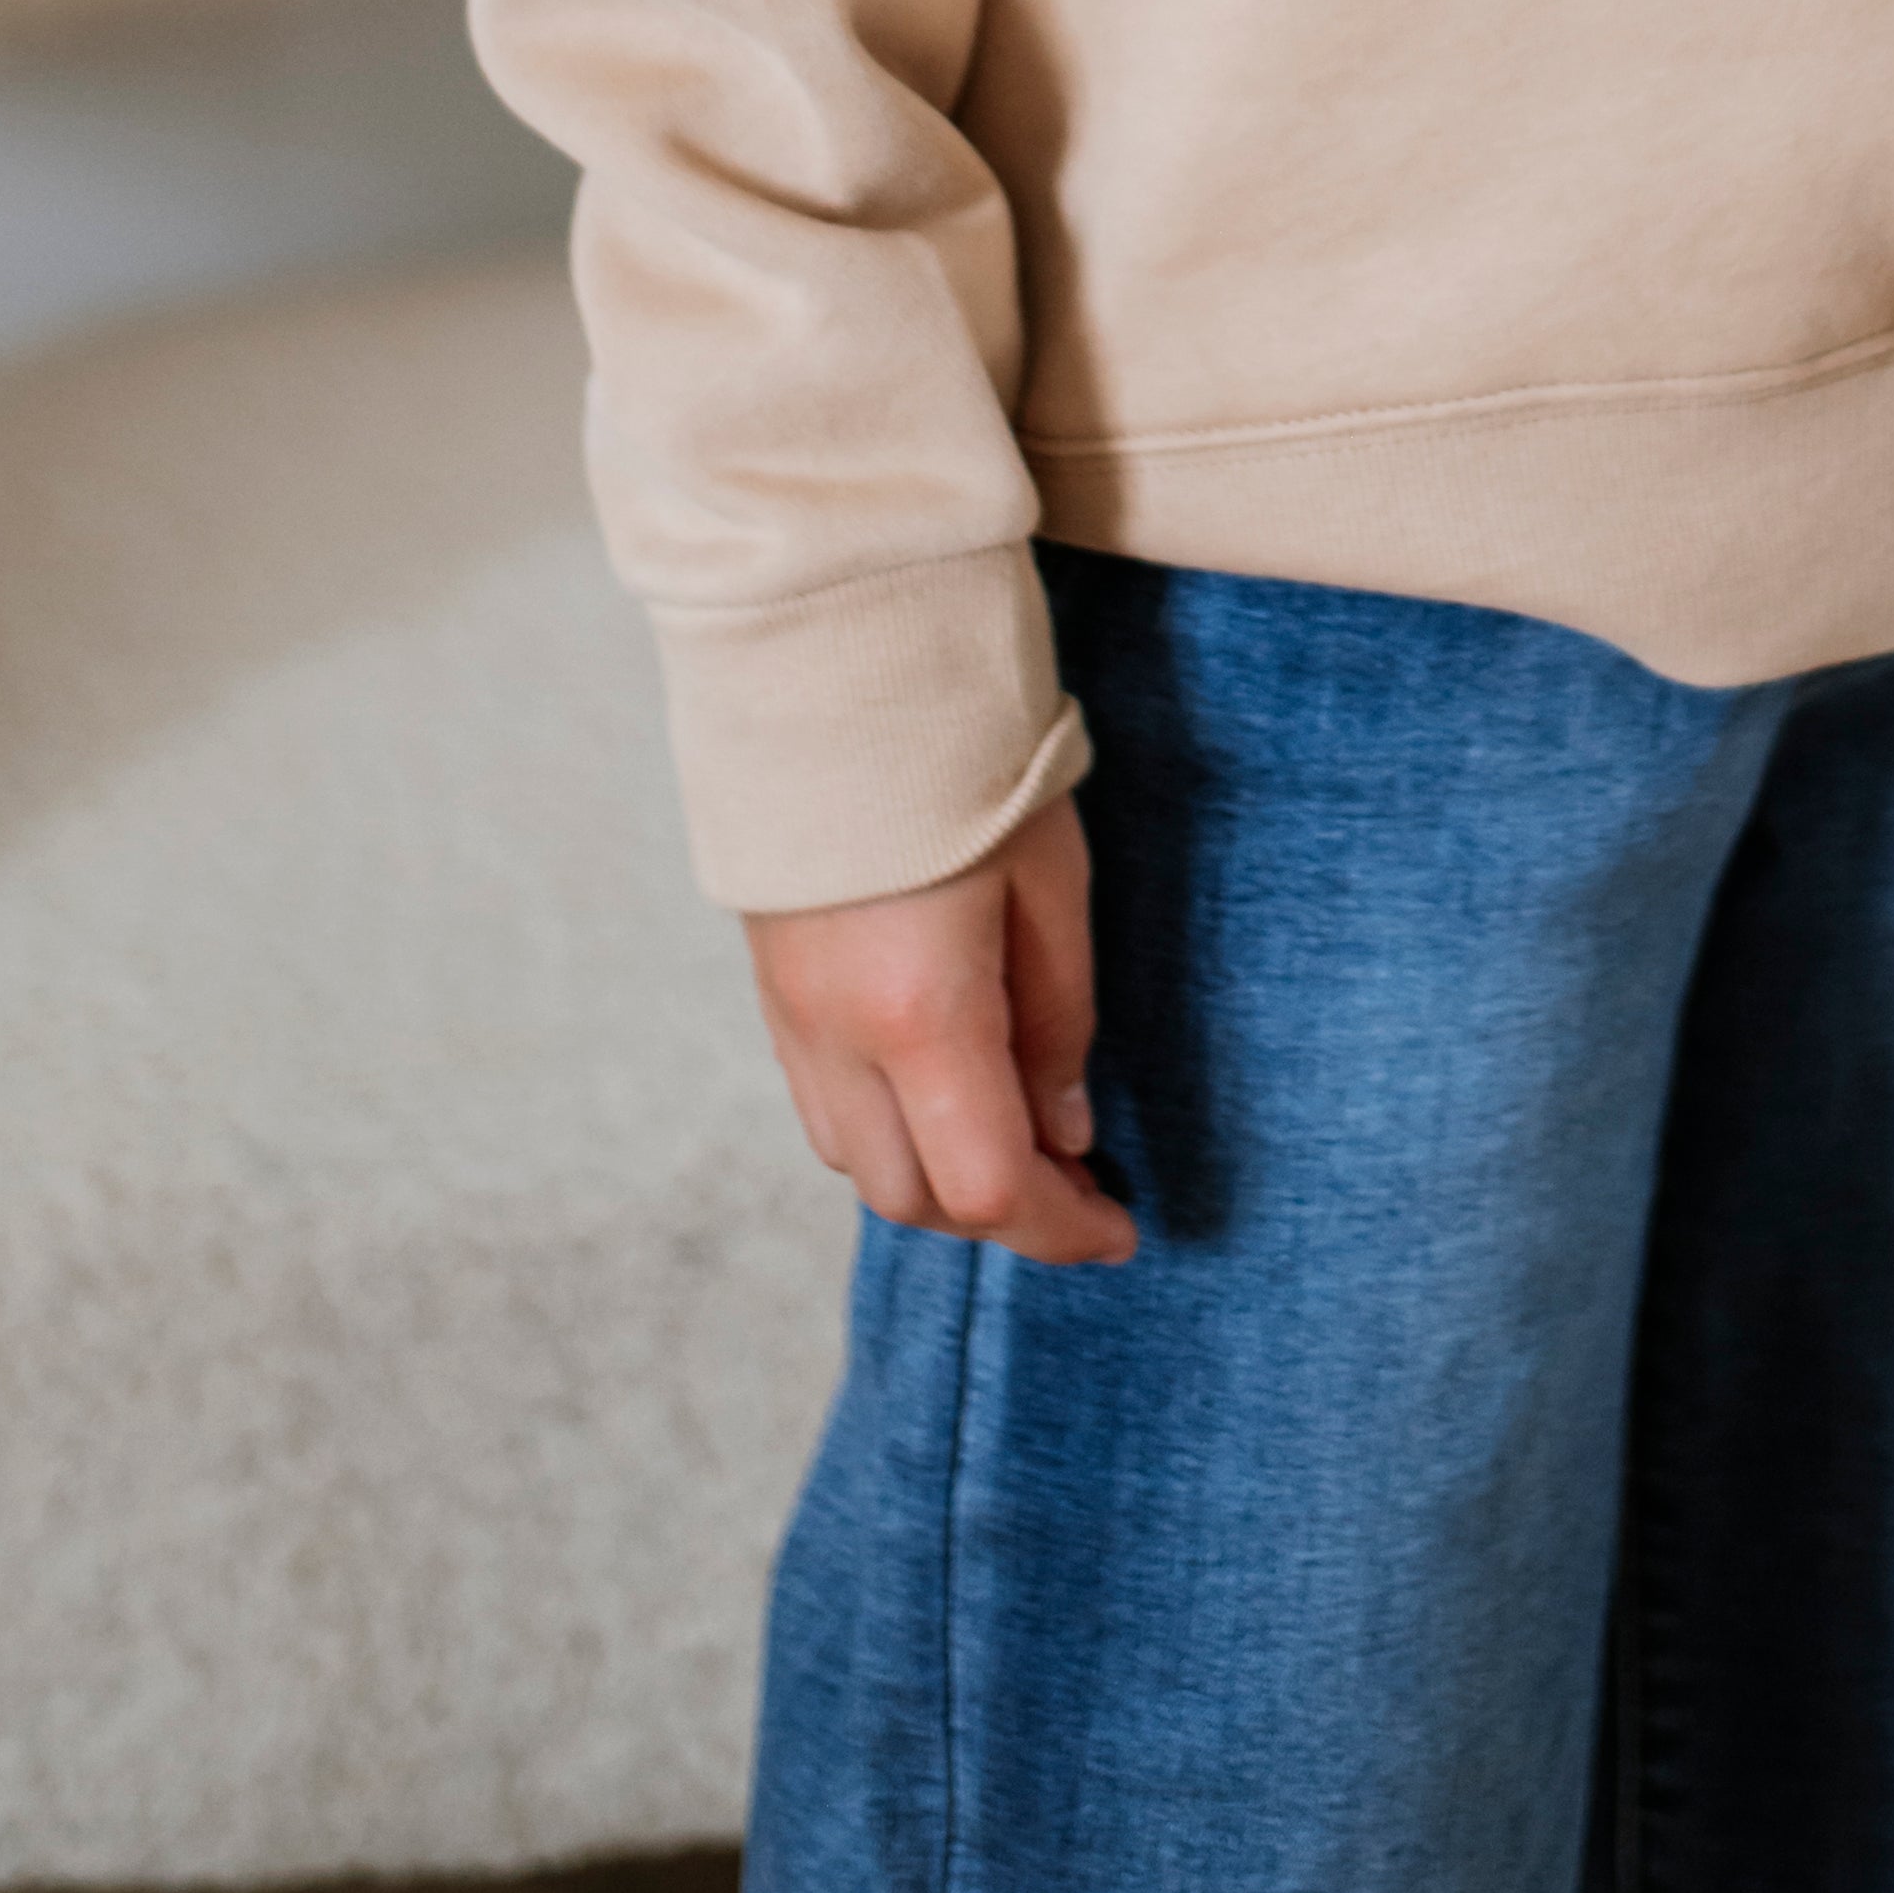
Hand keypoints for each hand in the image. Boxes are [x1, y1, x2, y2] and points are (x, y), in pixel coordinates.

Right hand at [747, 786, 1138, 1263]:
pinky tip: (946, 1090)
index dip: (1061, 1229)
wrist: (839, 662)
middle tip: (1081, 1185)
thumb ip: (1059, 1022)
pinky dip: (888, 1129)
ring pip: (859, 1163)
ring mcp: (791, 1018)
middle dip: (1002, 1214)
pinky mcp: (772, 989)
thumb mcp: (1051, 884)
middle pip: (915, 1198)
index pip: (987, 1187)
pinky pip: (824, 1106)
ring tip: (1019, 1139)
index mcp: (920, 1014)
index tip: (1121, 1230)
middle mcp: (838, 1038)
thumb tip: (1065, 1133)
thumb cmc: (968, 760)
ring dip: (938, 1176)